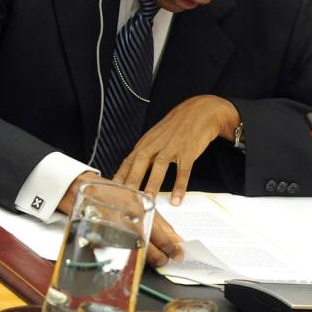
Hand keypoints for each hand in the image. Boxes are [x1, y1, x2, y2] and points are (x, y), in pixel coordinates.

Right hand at [58, 172, 183, 265]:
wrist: (77, 186)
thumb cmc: (108, 193)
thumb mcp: (134, 200)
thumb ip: (155, 219)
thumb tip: (173, 237)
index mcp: (139, 204)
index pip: (162, 230)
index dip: (172, 245)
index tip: (178, 252)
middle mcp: (127, 214)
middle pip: (151, 243)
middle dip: (161, 255)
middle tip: (166, 259)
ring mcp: (114, 224)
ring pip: (137, 249)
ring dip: (147, 258)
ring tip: (153, 261)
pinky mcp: (101, 233)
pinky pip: (118, 249)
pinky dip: (127, 255)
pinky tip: (132, 258)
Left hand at [113, 95, 239, 205]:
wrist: (199, 111)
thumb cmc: (175, 128)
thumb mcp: (156, 138)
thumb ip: (145, 154)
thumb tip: (131, 173)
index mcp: (146, 143)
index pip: (129, 160)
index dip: (120, 175)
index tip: (112, 190)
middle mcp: (156, 144)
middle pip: (140, 162)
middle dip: (132, 180)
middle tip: (126, 198)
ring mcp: (172, 147)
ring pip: (160, 166)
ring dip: (153, 183)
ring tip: (148, 200)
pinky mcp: (188, 151)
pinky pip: (184, 170)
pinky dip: (180, 185)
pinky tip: (177, 198)